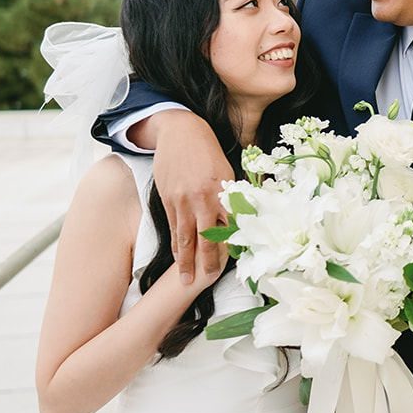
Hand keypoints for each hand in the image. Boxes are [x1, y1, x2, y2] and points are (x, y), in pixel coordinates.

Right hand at [144, 110, 233, 282]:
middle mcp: (202, 198)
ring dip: (186, 261)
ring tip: (186, 279)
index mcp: (223, 191)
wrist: (181, 132)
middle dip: (207, 262)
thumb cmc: (209, 151)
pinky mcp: (168, 199)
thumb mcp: (227, 170)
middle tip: (209, 280)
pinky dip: (175, 244)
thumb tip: (245, 216)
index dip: (231, 247)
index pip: (229, 226)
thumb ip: (232, 195)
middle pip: (206, 238)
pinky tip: (177, 256)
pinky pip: (173, 227)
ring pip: (186, 237)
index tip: (235, 264)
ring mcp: (183, 200)